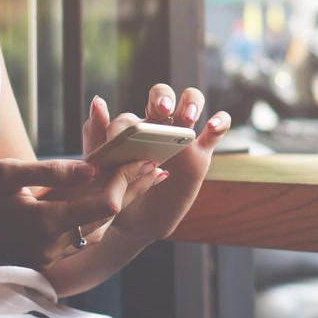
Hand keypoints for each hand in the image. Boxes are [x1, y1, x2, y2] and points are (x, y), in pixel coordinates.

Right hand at [0, 157, 154, 268]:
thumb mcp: (4, 174)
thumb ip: (50, 171)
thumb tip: (92, 167)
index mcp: (44, 223)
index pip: (102, 204)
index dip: (128, 181)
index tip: (146, 161)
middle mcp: (49, 246)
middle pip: (102, 217)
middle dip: (130, 189)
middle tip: (156, 167)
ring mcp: (42, 256)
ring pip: (87, 226)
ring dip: (110, 201)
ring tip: (136, 174)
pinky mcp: (34, 257)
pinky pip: (68, 233)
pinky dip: (85, 212)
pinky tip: (97, 192)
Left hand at [82, 83, 230, 245]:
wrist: (136, 223)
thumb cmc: (117, 193)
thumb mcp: (101, 169)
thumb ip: (97, 137)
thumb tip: (98, 101)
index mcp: (131, 128)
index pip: (130, 116)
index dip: (126, 125)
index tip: (120, 139)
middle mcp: (158, 125)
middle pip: (163, 94)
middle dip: (162, 96)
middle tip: (161, 110)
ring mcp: (182, 137)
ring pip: (192, 101)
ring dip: (191, 103)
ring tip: (187, 117)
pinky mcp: (201, 153)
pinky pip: (217, 131)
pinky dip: (221, 122)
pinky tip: (212, 126)